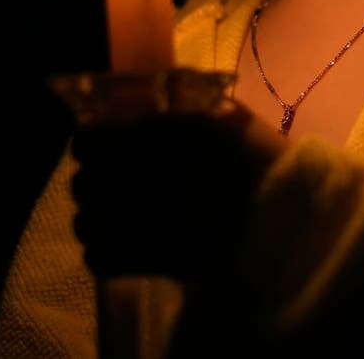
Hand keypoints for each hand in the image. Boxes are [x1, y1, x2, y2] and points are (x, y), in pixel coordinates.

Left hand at [71, 101, 284, 280]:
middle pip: (81, 183)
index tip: (105, 145)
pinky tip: (125, 243)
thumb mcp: (222, 112)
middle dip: (94, 181)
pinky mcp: (145, 262)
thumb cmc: (256, 156)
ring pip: (84, 222)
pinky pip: (99, 257)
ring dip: (97, 217)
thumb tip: (153, 102)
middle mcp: (132, 177)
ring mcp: (135, 224)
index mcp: (151, 135)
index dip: (92, 143)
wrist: (282, 214)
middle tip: (115, 180)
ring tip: (119, 215)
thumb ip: (185, 102)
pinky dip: (106, 250)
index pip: (87, 141)